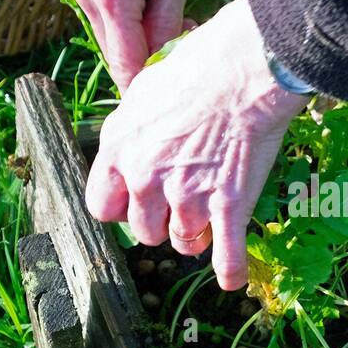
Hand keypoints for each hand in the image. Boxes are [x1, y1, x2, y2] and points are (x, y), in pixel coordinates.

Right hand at [71, 0, 205, 86]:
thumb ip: (165, 23)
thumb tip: (160, 61)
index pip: (125, 65)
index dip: (152, 83)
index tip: (181, 81)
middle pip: (116, 55)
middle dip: (149, 59)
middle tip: (187, 37)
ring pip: (113, 36)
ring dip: (142, 39)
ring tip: (178, 15)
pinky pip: (108, 15)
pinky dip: (132, 20)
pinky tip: (159, 4)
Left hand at [84, 0, 310, 290]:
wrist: (245, 68)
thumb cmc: (198, 67)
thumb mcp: (144, 91)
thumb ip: (131, 130)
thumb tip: (132, 143)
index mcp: (120, 149)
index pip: (102, 207)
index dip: (122, 209)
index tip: (137, 204)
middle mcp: (147, 178)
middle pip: (144, 231)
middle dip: (162, 223)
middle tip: (181, 207)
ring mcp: (187, 195)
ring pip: (183, 241)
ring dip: (195, 237)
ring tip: (208, 223)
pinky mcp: (227, 204)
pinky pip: (226, 253)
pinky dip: (230, 270)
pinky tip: (232, 280)